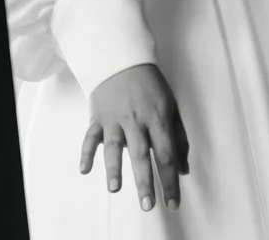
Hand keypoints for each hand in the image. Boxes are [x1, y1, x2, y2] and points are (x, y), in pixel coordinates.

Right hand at [82, 62, 187, 210]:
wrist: (124, 62)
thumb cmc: (152, 89)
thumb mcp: (171, 108)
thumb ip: (178, 139)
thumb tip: (184, 170)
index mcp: (159, 119)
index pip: (167, 154)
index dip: (170, 179)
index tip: (173, 202)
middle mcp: (137, 121)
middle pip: (142, 154)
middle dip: (145, 181)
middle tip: (148, 205)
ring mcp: (116, 119)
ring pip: (114, 146)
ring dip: (114, 168)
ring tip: (115, 189)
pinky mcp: (98, 118)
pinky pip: (90, 137)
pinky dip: (86, 153)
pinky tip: (85, 170)